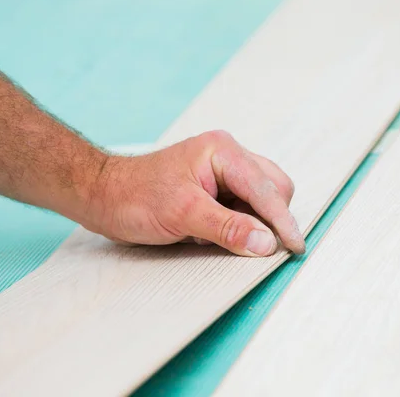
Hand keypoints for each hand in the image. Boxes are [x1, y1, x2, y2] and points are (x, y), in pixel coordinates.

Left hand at [83, 130, 304, 256]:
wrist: (104, 196)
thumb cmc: (135, 197)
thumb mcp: (183, 215)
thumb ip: (228, 227)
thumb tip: (267, 243)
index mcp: (222, 152)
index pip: (266, 189)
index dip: (282, 221)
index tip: (294, 248)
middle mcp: (228, 157)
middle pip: (273, 189)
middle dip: (270, 219)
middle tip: (256, 247)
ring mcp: (223, 171)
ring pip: (261, 199)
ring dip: (251, 223)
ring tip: (216, 235)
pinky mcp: (216, 187)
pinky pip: (243, 207)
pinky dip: (237, 224)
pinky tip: (209, 232)